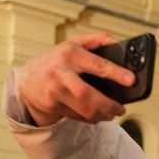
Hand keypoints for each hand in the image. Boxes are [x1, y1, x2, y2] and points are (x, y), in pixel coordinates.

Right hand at [15, 33, 136, 126]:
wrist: (28, 78)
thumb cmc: (57, 59)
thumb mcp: (74, 44)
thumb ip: (97, 40)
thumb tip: (119, 43)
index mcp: (70, 53)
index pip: (96, 64)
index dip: (116, 73)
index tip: (131, 80)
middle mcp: (61, 72)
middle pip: (88, 94)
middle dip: (108, 104)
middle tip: (122, 109)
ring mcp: (55, 90)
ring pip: (83, 109)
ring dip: (102, 114)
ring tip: (113, 114)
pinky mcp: (52, 105)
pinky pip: (77, 116)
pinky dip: (91, 118)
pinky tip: (98, 116)